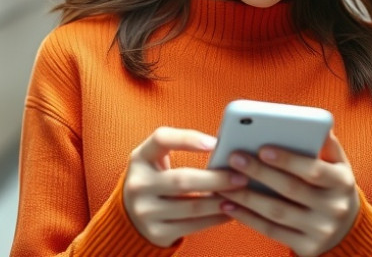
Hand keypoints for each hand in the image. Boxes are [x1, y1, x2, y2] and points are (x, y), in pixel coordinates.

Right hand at [123, 126, 248, 246]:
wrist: (130, 216)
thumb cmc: (155, 179)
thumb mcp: (155, 160)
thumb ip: (180, 147)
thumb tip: (224, 146)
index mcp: (140, 158)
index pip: (161, 139)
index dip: (188, 139)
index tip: (215, 143)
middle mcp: (138, 184)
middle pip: (183, 179)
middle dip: (216, 179)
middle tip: (241, 177)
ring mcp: (145, 211)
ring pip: (192, 206)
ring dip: (220, 201)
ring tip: (240, 195)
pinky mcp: (156, 232)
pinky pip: (193, 226)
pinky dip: (215, 219)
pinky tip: (230, 212)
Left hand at [217, 131, 358, 256]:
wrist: (346, 231)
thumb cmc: (332, 188)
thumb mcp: (339, 166)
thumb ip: (327, 145)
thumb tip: (315, 122)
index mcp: (342, 183)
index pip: (314, 170)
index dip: (288, 160)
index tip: (262, 148)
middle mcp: (334, 208)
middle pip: (291, 189)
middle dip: (260, 173)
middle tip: (234, 158)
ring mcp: (320, 230)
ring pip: (276, 212)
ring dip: (246, 197)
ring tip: (222, 183)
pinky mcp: (306, 247)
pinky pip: (271, 231)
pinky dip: (247, 218)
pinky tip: (228, 205)